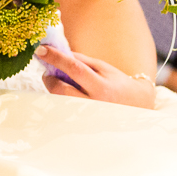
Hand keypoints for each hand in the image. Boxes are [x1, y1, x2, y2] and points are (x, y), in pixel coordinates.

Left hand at [36, 45, 155, 108]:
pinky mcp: (81, 126)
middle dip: (49, 79)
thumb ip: (81, 61)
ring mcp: (86, 117)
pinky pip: (63, 110)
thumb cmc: (117, 83)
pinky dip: (60, 99)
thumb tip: (59, 53)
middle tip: (49, 72)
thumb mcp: (102, 68)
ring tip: (60, 82)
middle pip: (60, 90)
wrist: (135, 106)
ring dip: (54, 89)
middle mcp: (93, 104)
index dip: (56, 58)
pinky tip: (66, 93)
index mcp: (101, 87)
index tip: (41, 50)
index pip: (74, 69)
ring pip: (59, 102)